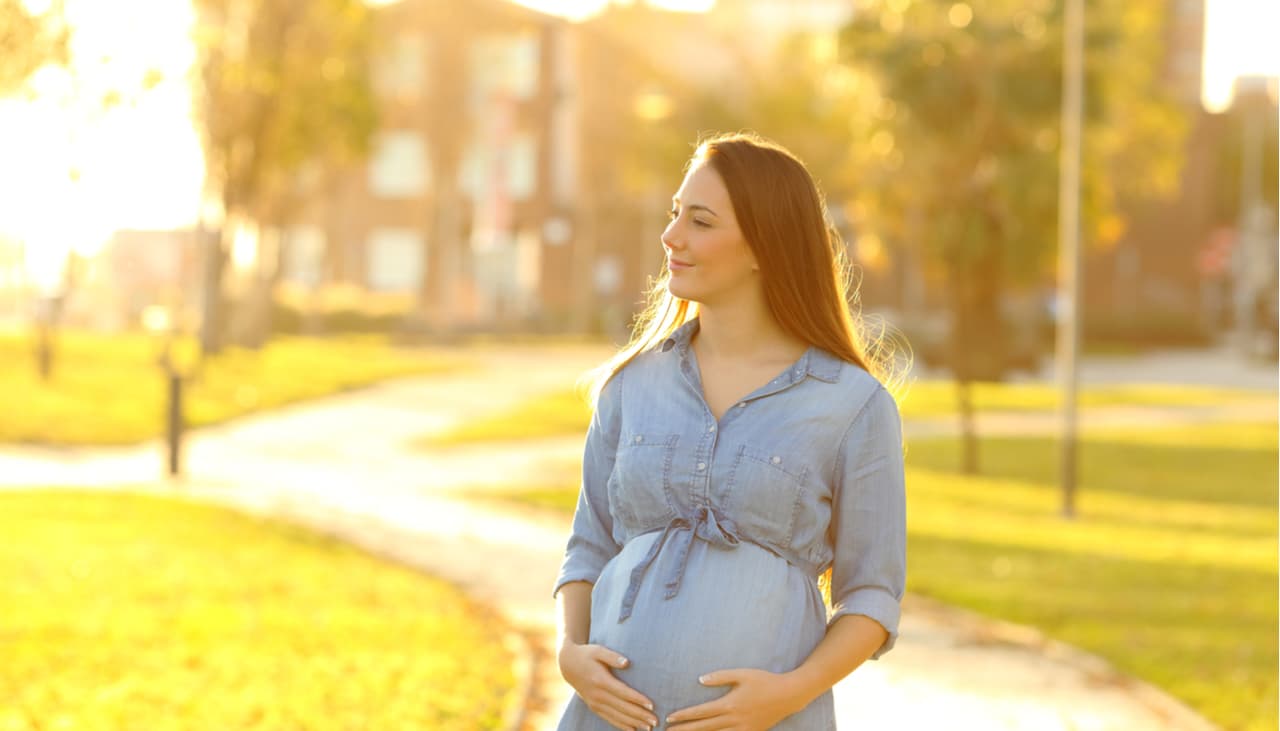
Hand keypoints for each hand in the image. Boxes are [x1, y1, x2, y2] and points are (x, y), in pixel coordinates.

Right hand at [558, 641, 658, 729]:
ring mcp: (595, 703)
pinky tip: (633, 730)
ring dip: (634, 723)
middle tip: (656, 721)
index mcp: (600, 680)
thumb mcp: (598, 650)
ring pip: (617, 716)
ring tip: (649, 728)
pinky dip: (621, 725)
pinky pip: (609, 719)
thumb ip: (612, 656)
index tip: (651, 705)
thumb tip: (627, 662)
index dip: (638, 700)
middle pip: (622, 707)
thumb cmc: (587, 654)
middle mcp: (597, 695)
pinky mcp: (593, 707)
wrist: (568, 665)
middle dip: (640, 715)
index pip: (623, 693)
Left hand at [665, 668, 802, 729]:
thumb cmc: (764, 681)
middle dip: (684, 730)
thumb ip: (720, 677)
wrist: (789, 696)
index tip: (670, 718)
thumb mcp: (742, 674)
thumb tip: (700, 680)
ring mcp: (742, 729)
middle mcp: (733, 719)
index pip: (701, 712)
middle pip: (703, 727)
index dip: (684, 716)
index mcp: (729, 704)